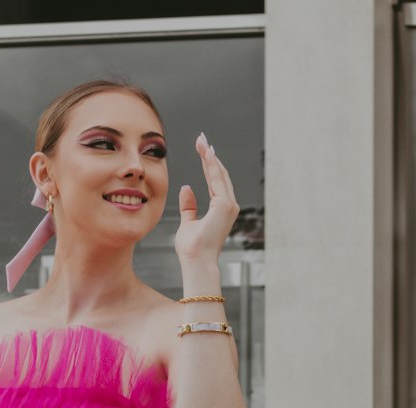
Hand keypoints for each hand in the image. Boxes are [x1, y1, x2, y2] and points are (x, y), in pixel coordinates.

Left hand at [174, 133, 239, 265]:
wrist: (196, 261)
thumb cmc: (192, 249)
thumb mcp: (188, 223)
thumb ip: (188, 206)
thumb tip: (186, 188)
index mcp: (220, 209)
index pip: (214, 181)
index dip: (207, 164)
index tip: (202, 149)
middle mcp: (228, 205)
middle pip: (219, 174)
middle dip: (210, 156)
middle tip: (201, 138)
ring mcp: (228, 205)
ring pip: (219, 174)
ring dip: (210, 156)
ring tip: (202, 141)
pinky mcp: (224, 205)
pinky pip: (217, 179)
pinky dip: (211, 165)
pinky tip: (205, 153)